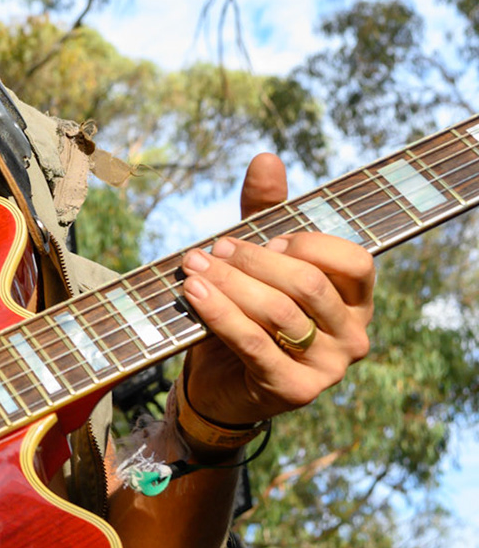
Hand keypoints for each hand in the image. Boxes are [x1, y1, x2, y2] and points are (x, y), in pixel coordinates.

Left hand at [178, 153, 374, 429]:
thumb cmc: (246, 308)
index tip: (269, 238)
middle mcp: (354, 335)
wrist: (219, 378)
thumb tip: (266, 157)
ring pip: (280, 313)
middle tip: (211, 248)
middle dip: (253, 260)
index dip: (308, 244)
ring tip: (192, 266)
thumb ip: (265, 211)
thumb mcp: (257, 257)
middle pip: (309, 284)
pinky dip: (219, 312)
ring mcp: (329, 368)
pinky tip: (192, 292)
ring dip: (229, 283)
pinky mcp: (294, 390)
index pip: (354, 261)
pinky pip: (255, 344)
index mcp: (356, 300)